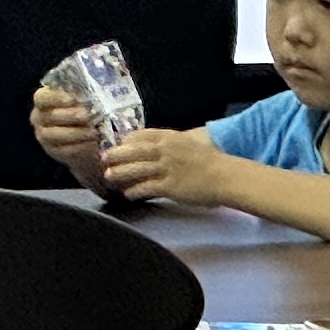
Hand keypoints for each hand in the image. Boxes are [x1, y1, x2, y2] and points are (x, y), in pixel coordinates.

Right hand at [28, 88, 112, 187]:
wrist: (86, 140)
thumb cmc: (87, 112)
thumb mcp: (84, 99)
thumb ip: (87, 92)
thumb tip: (107, 82)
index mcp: (44, 100)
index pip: (41, 97)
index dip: (55, 98)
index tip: (72, 99)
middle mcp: (39, 118)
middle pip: (50, 116)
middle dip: (71, 116)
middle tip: (89, 116)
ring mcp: (44, 136)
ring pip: (56, 135)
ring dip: (77, 133)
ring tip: (95, 132)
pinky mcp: (54, 152)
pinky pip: (65, 150)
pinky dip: (80, 147)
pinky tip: (93, 145)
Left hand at [95, 125, 230, 207]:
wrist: (225, 176)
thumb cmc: (210, 161)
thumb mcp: (189, 144)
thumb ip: (171, 144)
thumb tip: (156, 148)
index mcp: (170, 138)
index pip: (140, 135)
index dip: (126, 141)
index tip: (117, 145)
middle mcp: (165, 150)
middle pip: (132, 151)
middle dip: (116, 155)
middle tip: (104, 159)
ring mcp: (166, 168)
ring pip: (135, 169)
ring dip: (120, 173)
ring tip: (109, 177)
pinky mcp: (170, 186)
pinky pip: (146, 188)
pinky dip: (134, 191)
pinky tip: (128, 194)